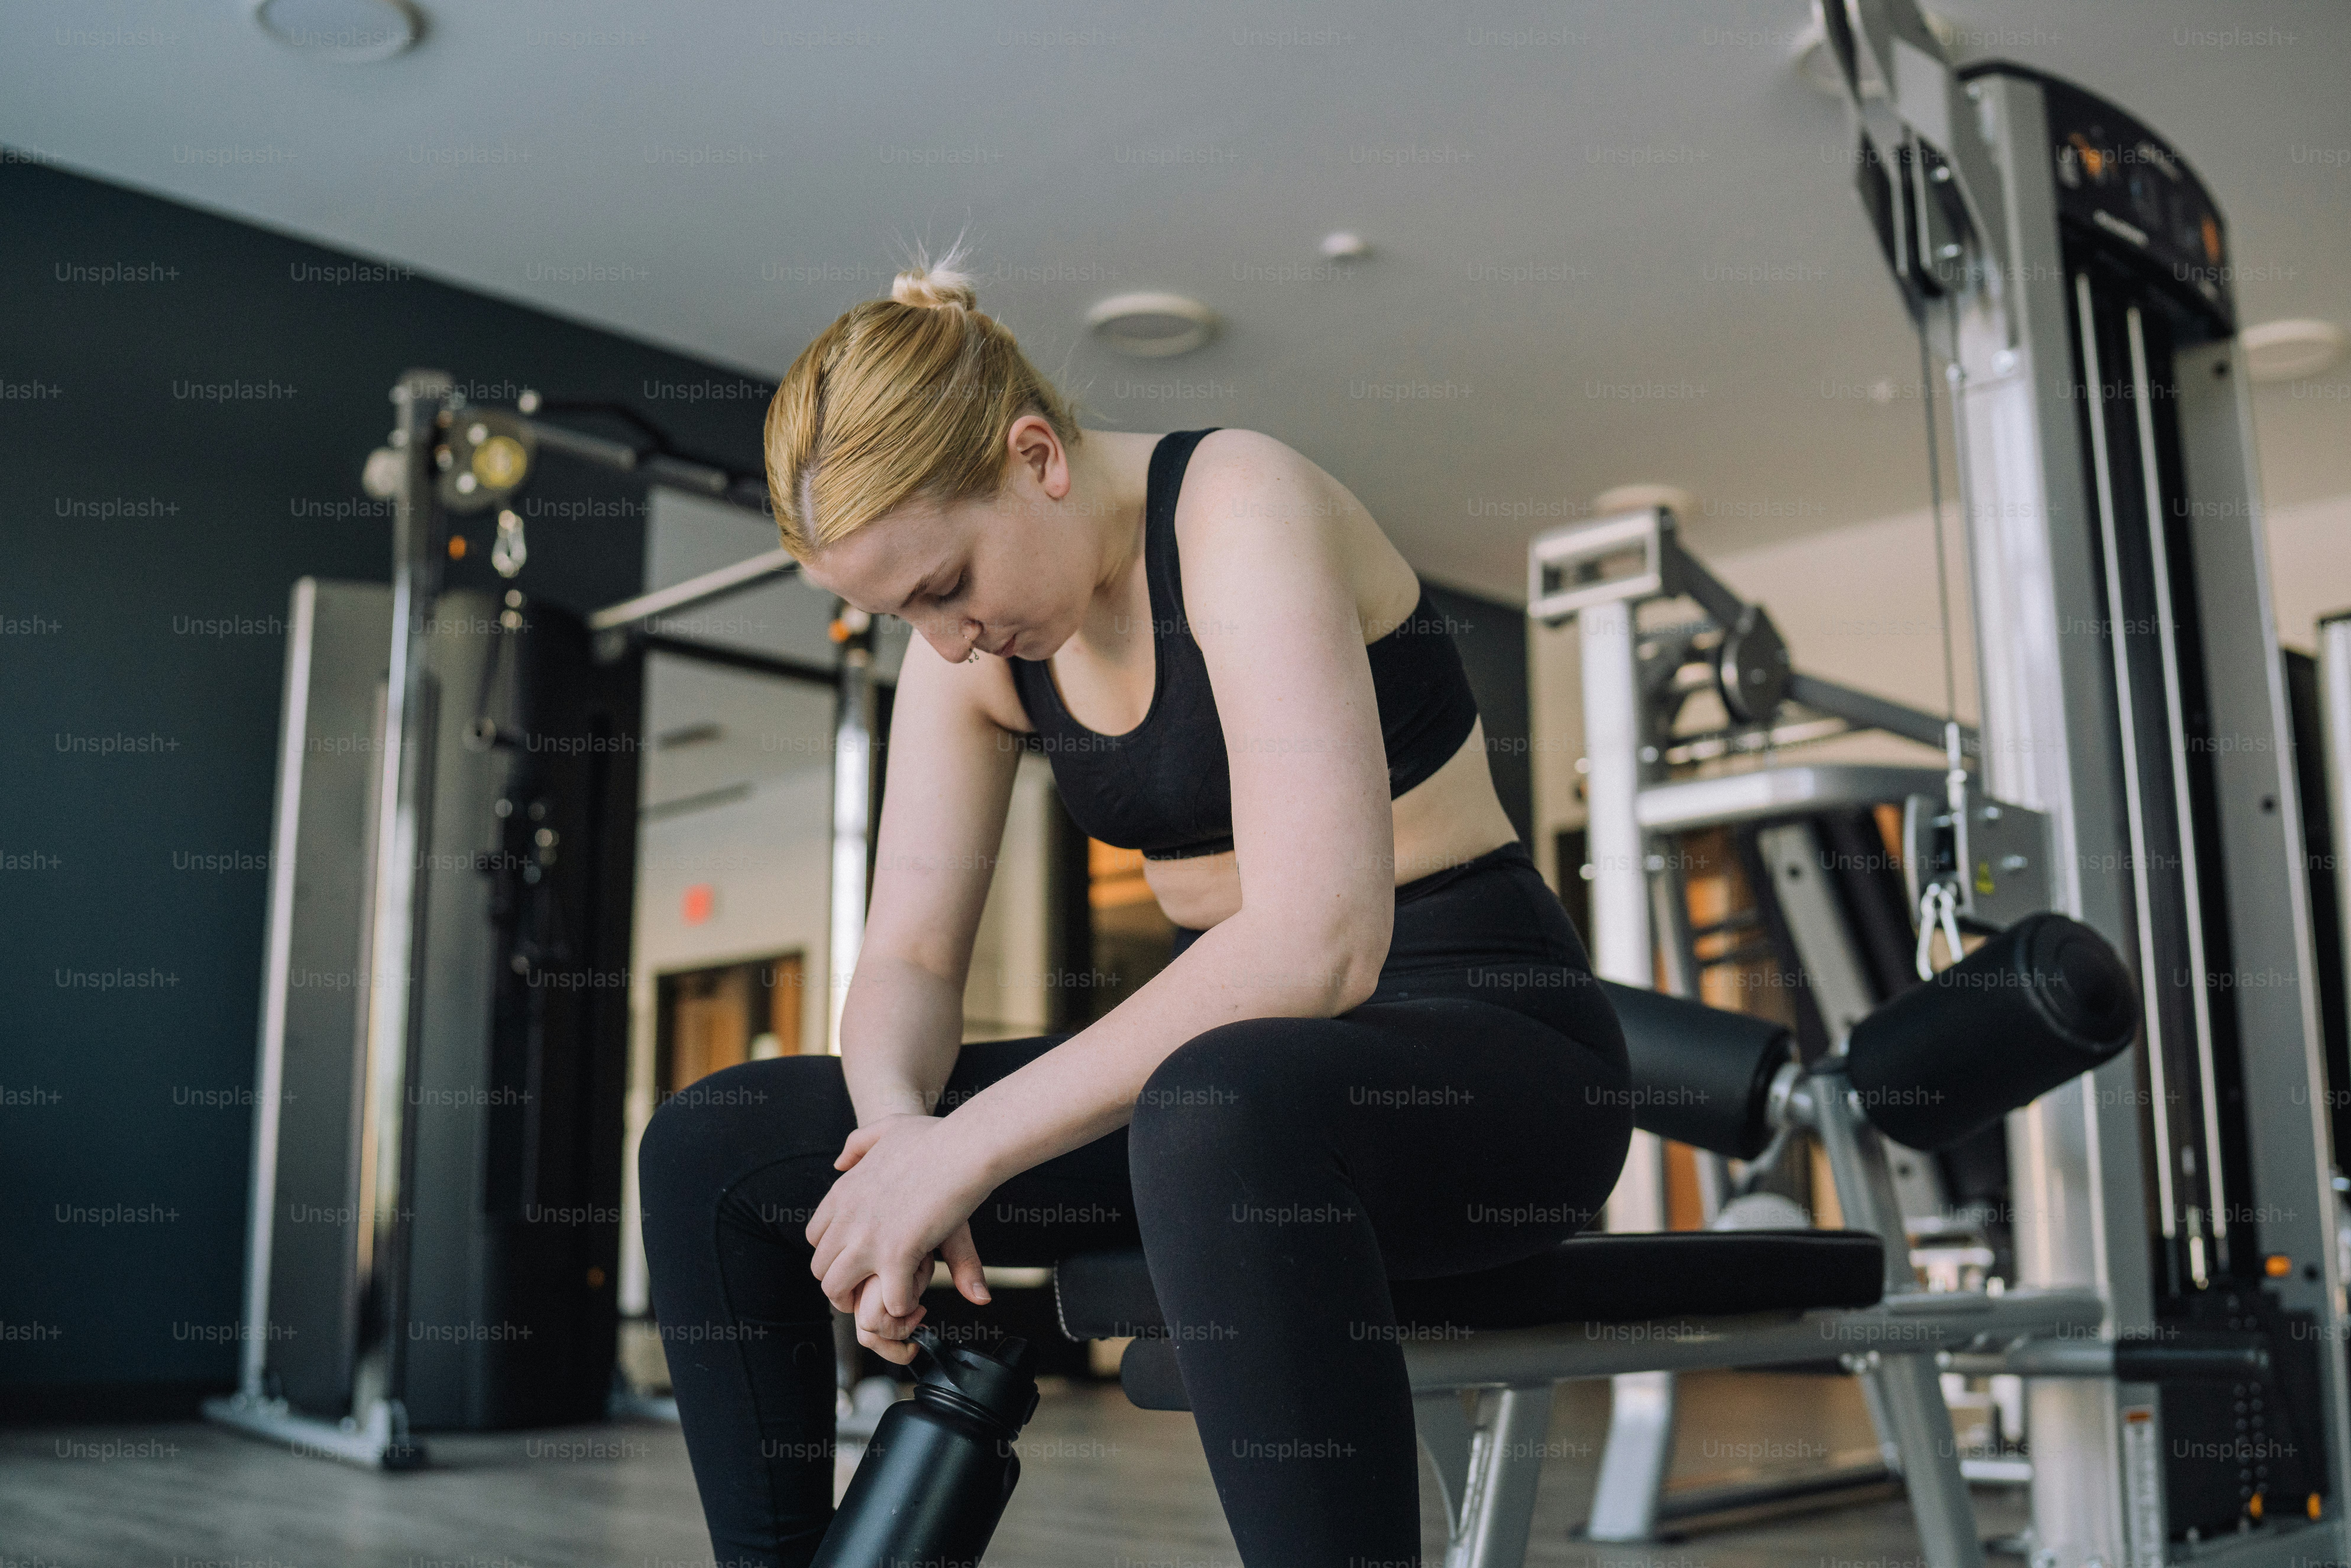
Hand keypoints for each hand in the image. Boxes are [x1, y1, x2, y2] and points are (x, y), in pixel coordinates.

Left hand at [807, 1113, 994, 1363]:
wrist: (963, 1146)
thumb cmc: (935, 1136)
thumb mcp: (887, 1128)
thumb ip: (858, 1144)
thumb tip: (838, 1164)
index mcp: (844, 1193)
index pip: (816, 1237)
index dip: (835, 1253)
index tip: (859, 1258)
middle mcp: (848, 1218)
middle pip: (821, 1269)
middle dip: (844, 1285)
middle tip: (873, 1290)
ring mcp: (869, 1239)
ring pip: (837, 1290)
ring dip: (862, 1303)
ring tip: (888, 1300)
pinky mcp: (897, 1255)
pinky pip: (889, 1299)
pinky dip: (903, 1306)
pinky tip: (917, 1298)